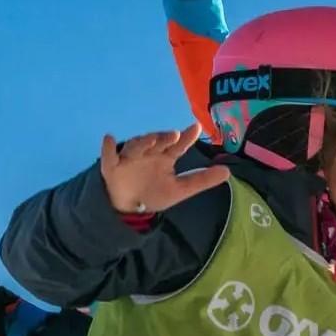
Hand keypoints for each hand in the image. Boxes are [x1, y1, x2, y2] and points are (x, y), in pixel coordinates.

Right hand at [99, 125, 226, 216]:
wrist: (130, 208)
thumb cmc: (155, 193)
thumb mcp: (181, 189)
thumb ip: (202, 180)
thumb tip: (228, 171)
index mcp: (165, 157)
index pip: (177, 145)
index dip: (186, 137)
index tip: (196, 127)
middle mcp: (148, 154)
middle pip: (156, 142)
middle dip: (164, 138)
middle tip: (174, 135)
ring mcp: (130, 159)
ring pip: (135, 146)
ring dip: (142, 142)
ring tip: (151, 139)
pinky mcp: (112, 167)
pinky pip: (108, 156)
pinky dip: (107, 148)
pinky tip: (109, 139)